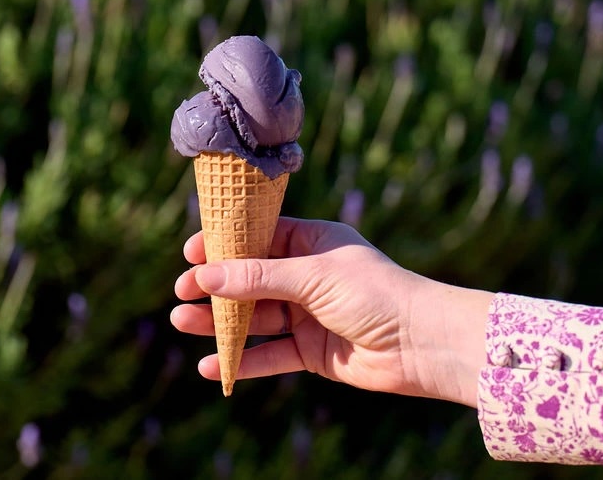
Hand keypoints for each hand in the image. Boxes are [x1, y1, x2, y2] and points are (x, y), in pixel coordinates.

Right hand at [171, 217, 489, 405]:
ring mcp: (308, 314)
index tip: (191, 253)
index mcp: (312, 243)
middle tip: (180, 292)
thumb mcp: (312, 276)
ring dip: (219, 322)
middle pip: (250, 279)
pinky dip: (241, 359)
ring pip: (254, 317)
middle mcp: (307, 276)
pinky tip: (212, 365)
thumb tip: (206, 275)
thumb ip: (258, 277)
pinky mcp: (311, 351)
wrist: (421, 344)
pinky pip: (268, 354)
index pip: (259, 238)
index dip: (224, 245)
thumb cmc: (375, 294)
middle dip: (214, 286)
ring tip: (181, 322)